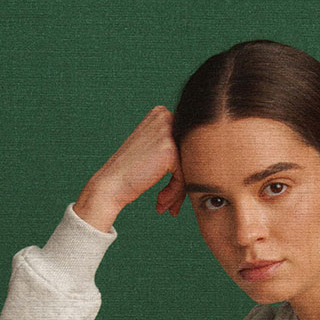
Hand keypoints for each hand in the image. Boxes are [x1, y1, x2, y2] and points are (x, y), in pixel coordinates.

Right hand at [75, 106, 186, 229]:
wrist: (111, 184)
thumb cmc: (132, 172)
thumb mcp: (154, 149)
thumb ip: (176, 146)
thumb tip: (209, 154)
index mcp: (161, 113)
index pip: (187, 143)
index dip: (182, 169)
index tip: (173, 190)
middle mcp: (165, 116)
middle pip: (190, 153)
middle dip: (183, 182)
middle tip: (171, 203)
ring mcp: (167, 131)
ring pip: (189, 165)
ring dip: (179, 191)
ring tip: (166, 205)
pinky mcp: (169, 149)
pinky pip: (184, 175)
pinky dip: (175, 192)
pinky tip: (161, 202)